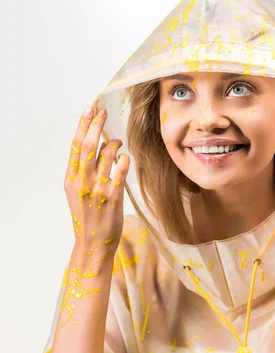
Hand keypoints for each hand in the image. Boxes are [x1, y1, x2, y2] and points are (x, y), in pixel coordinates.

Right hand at [64, 105, 129, 261]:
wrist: (92, 243)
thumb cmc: (87, 216)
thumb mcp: (77, 192)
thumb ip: (84, 170)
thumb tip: (99, 144)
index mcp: (71, 179)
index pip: (76, 146)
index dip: (83, 125)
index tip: (89, 109)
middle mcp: (82, 182)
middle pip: (89, 146)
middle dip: (96, 124)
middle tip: (102, 111)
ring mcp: (97, 189)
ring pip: (105, 155)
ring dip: (114, 143)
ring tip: (117, 142)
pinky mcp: (113, 198)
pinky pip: (120, 171)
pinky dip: (123, 159)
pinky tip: (124, 158)